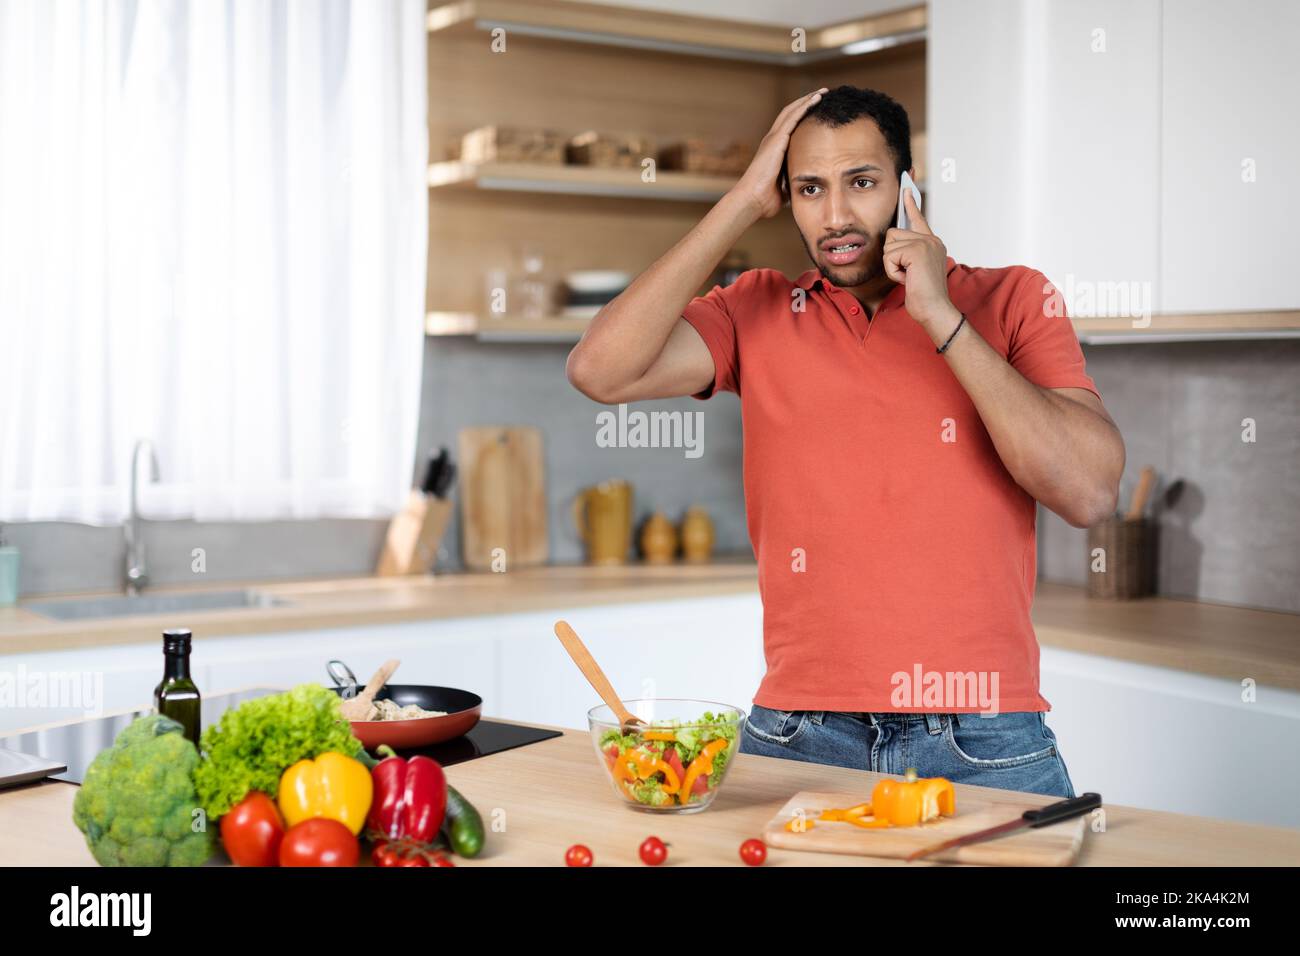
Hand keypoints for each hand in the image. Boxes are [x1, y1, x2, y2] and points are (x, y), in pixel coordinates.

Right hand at [728, 88, 827, 219]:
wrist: (753, 200)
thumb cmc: (766, 199)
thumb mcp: (786, 186)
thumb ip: (795, 179)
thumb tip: (807, 186)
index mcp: (774, 150)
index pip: (790, 126)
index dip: (803, 116)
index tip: (817, 110)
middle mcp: (772, 140)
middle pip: (791, 113)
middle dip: (806, 102)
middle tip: (823, 94)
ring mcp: (773, 138)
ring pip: (792, 111)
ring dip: (808, 99)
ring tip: (823, 92)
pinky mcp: (776, 140)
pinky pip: (793, 117)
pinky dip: (805, 106)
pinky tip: (816, 98)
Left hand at [883, 188, 959, 334]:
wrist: (934, 309)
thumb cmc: (923, 295)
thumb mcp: (914, 270)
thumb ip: (908, 254)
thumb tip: (892, 242)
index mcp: (932, 243)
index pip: (918, 219)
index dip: (910, 204)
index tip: (906, 188)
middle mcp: (931, 240)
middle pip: (893, 234)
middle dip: (892, 256)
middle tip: (907, 273)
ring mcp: (925, 243)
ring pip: (889, 246)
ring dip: (892, 266)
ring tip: (909, 277)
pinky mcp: (917, 251)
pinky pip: (889, 256)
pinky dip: (892, 271)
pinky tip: (907, 279)